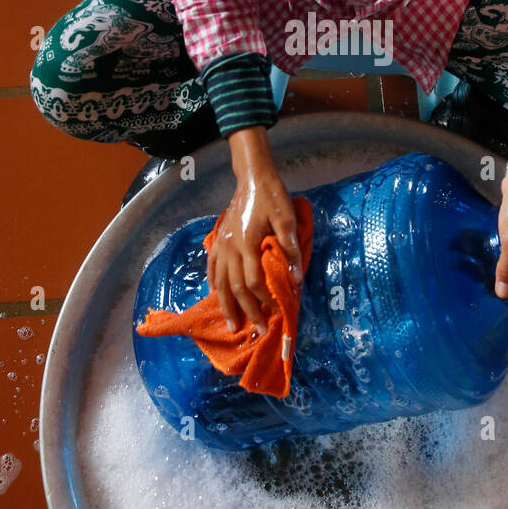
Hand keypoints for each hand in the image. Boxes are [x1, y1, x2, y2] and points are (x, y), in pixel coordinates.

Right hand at [207, 127, 301, 331]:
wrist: (253, 177)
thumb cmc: (272, 196)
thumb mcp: (287, 219)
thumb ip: (290, 248)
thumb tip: (296, 279)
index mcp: (247, 243)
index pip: (253, 281)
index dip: (265, 299)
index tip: (276, 312)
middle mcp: (230, 247)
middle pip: (235, 287)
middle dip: (247, 311)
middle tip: (257, 331)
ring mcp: (222, 244)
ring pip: (220, 281)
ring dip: (226, 305)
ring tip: (233, 325)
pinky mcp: (219, 239)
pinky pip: (211, 267)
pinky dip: (213, 284)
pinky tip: (215, 296)